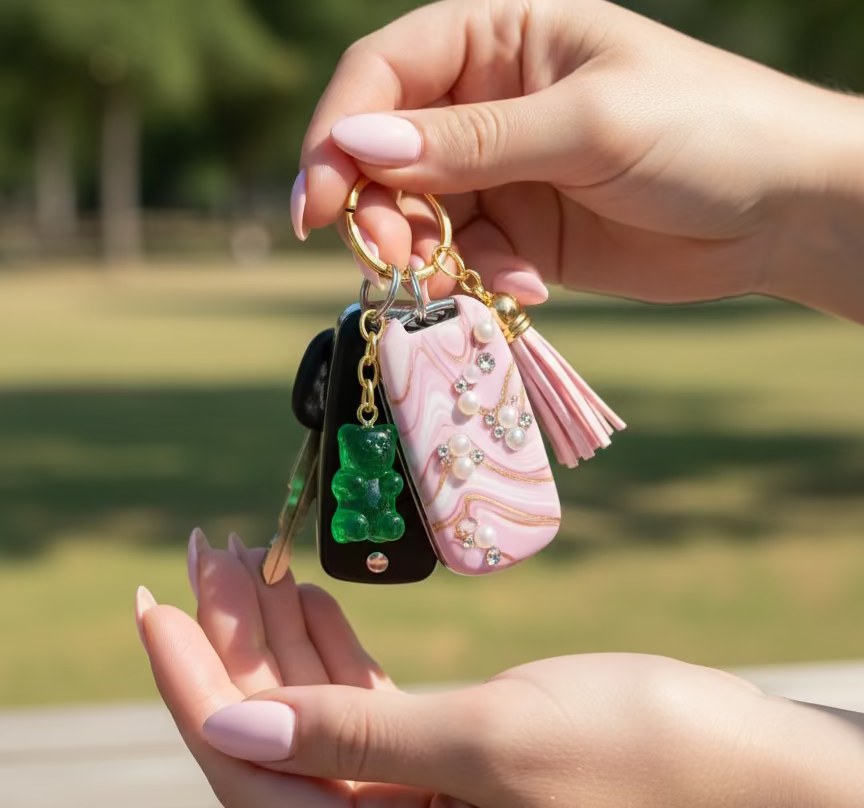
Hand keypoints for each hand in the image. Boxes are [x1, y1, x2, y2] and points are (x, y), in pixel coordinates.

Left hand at [137, 533, 863, 806]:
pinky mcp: (453, 760)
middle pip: (275, 735)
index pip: (251, 770)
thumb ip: (358, 747)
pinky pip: (366, 705)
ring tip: (252, 559)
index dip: (193, 685)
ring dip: (281, 636)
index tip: (154, 603)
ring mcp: (419, 797)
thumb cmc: (649, 760)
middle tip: (210, 553)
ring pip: (316, 713)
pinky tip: (314, 598)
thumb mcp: (497, 746)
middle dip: (235, 641)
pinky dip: (334, 650)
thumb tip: (231, 733)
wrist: (752, 768)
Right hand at [293, 0, 863, 321]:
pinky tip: (528, 283)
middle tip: (392, 259)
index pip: (382, 74)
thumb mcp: (585, 124)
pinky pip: (462, 255)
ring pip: (415, 212)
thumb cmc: (703, 129)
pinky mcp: (517, 226)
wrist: (779, 209)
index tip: (318, 204)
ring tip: (463, 279)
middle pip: (384, 150)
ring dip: (425, 253)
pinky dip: (477, 276)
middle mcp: (485, 96)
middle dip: (377, 208)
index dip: (336, 136)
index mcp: (496, 33)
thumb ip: (470, 143)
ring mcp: (499, 166)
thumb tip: (355, 147)